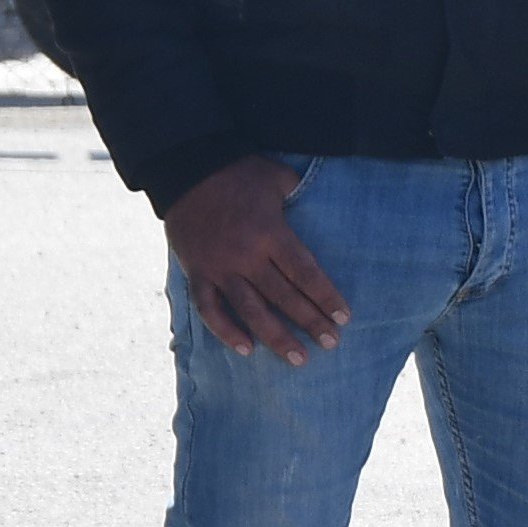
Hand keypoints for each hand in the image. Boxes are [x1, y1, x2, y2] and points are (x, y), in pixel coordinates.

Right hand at [164, 154, 350, 365]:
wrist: (184, 167)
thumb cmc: (236, 171)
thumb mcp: (274, 175)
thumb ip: (296, 192)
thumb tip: (315, 199)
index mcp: (269, 232)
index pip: (304, 273)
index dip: (325, 297)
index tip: (343, 317)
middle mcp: (246, 255)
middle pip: (284, 297)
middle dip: (310, 322)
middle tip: (331, 343)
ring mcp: (220, 267)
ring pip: (251, 311)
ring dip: (276, 338)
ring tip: (299, 359)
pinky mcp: (197, 273)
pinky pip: (210, 309)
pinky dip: (226, 331)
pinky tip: (246, 349)